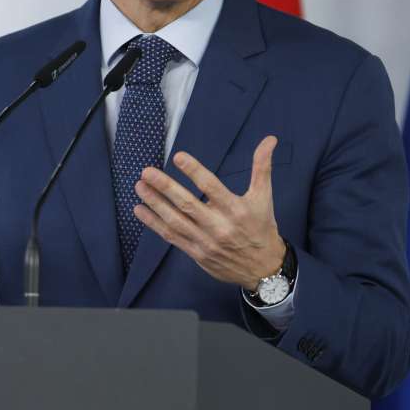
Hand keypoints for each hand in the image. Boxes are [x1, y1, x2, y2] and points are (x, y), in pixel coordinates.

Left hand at [133, 136, 284, 290]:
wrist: (263, 269)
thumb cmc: (262, 228)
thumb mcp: (264, 197)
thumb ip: (262, 167)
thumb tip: (270, 139)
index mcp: (236, 209)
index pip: (212, 187)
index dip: (195, 171)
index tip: (178, 157)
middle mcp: (219, 226)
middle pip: (187, 204)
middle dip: (165, 187)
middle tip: (147, 172)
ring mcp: (205, 241)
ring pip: (175, 221)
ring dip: (155, 203)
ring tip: (140, 187)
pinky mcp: (196, 253)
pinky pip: (171, 237)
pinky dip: (154, 224)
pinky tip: (140, 210)